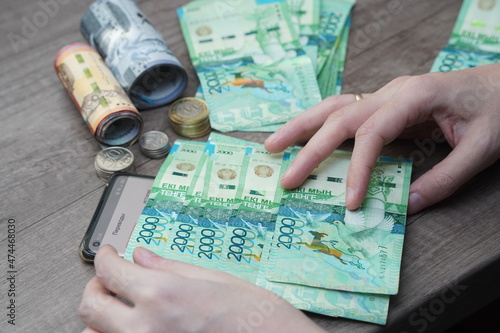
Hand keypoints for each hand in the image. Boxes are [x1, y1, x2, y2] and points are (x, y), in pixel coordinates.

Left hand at [79, 245, 323, 332]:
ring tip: (120, 306)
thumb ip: (171, 268)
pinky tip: (134, 327)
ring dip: (101, 317)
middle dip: (95, 286)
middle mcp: (145, 328)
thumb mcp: (216, 280)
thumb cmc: (258, 319)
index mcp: (163, 294)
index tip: (108, 253)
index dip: (104, 256)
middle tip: (108, 278)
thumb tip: (142, 257)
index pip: (109, 270)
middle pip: (91, 305)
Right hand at [265, 64, 499, 213]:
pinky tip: (303, 135)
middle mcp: (393, 91)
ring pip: (333, 105)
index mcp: (415, 96)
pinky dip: (318, 123)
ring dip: (300, 126)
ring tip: (272, 144)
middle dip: (309, 147)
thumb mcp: (481, 149)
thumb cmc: (496, 110)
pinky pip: (344, 109)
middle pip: (340, 116)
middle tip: (286, 176)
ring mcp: (386, 94)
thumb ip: (444, 179)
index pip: (373, 134)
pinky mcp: (384, 102)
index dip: (357, 169)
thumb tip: (404, 207)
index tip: (349, 202)